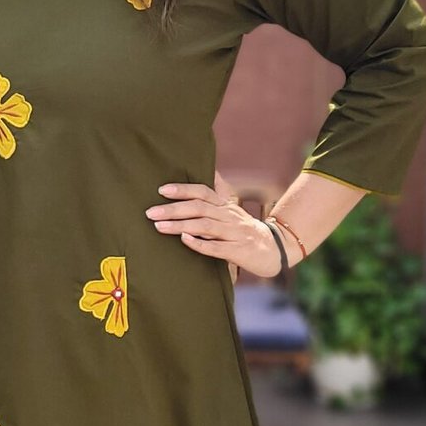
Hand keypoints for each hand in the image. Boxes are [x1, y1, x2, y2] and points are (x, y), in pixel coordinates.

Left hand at [145, 182, 292, 277]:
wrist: (275, 250)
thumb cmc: (245, 231)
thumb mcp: (232, 211)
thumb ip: (217, 196)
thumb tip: (206, 174)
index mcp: (225, 206)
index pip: (203, 192)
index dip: (183, 189)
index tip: (162, 190)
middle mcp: (229, 217)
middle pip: (200, 208)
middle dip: (173, 209)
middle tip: (150, 212)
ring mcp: (234, 234)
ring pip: (205, 226)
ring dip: (180, 225)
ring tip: (159, 226)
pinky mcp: (238, 252)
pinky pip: (217, 248)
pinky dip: (200, 244)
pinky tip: (184, 240)